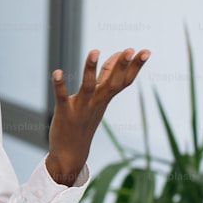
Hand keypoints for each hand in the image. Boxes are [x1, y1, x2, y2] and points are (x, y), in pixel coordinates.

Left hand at [47, 48, 149, 184]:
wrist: (71, 152)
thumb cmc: (85, 120)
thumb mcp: (99, 97)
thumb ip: (106, 76)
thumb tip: (116, 55)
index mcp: (106, 98)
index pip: (124, 80)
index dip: (135, 66)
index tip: (146, 51)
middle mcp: (97, 102)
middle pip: (113, 82)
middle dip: (122, 66)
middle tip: (130, 49)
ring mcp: (81, 107)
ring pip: (88, 86)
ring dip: (90, 69)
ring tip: (94, 50)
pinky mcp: (64, 112)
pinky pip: (62, 97)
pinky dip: (59, 85)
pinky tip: (57, 72)